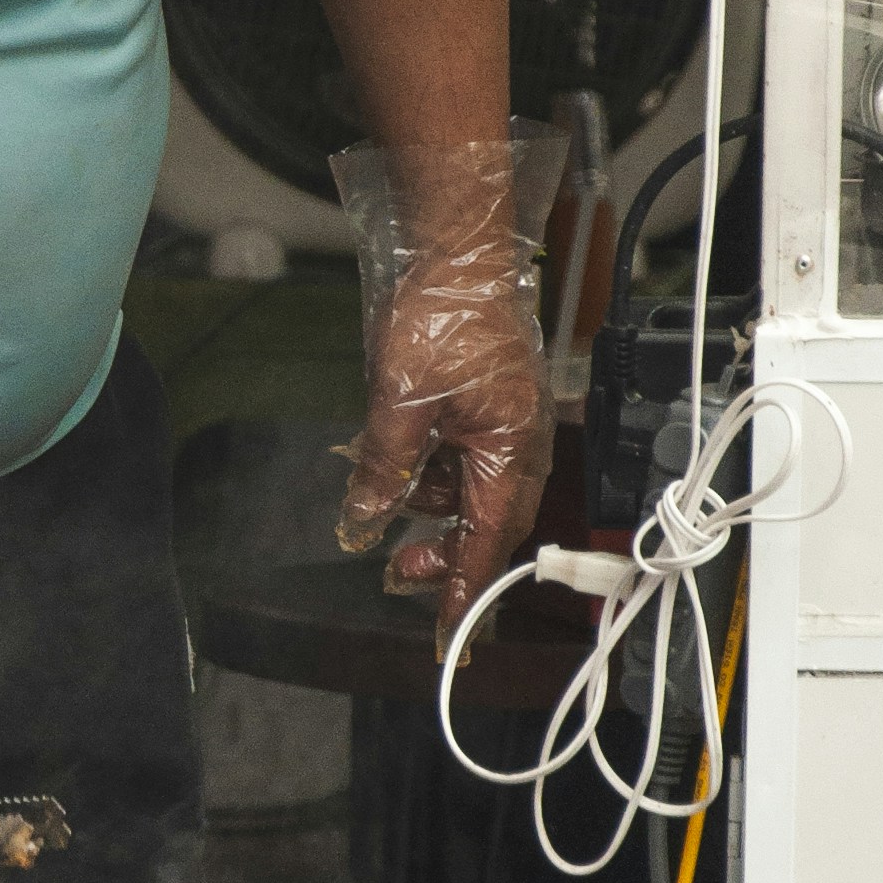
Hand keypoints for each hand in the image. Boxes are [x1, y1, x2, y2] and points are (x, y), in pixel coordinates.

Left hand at [333, 141, 554, 646]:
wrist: (454, 247)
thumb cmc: (443, 314)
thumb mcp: (399, 402)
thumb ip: (386, 469)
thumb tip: (365, 520)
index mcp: (509, 446)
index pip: (487, 539)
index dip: (465, 589)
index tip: (450, 635)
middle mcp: (517, 439)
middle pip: (486, 521)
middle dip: (446, 556)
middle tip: (399, 574)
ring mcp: (503, 418)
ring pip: (469, 489)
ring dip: (430, 510)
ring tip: (387, 513)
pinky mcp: (484, 399)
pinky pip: (459, 455)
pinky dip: (427, 471)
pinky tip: (392, 467)